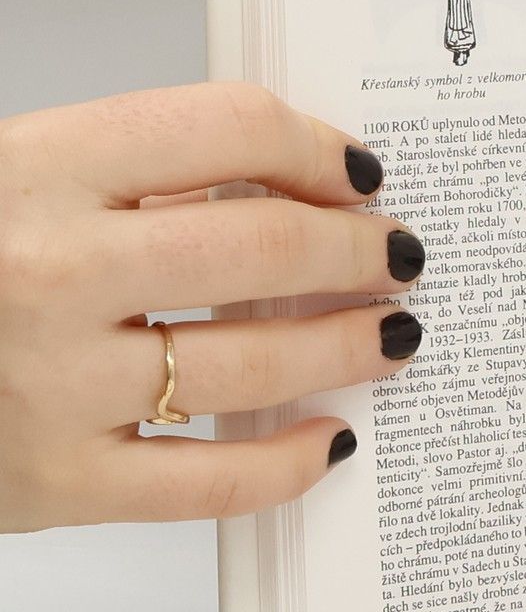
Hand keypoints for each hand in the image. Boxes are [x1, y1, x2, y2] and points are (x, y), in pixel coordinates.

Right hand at [0, 84, 425, 531]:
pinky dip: (284, 466)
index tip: (358, 170)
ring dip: (348, 347)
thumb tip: (287, 183)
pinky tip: (329, 440)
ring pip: (253, 362)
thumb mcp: (9, 176)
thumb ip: (133, 175)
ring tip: (394, 334)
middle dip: (356, 250)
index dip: (315, 142)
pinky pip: (204, 486)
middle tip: (399, 255)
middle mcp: (45, 271)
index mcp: (32, 169)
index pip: (224, 124)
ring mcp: (49, 385)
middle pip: (260, 244)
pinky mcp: (50, 486)